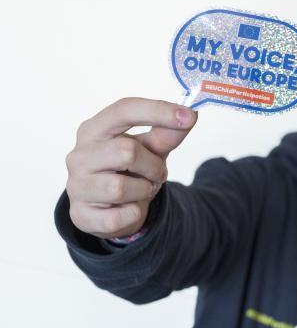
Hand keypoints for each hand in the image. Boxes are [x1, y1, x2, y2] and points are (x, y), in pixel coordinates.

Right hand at [65, 98, 196, 238]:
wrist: (112, 210)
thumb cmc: (129, 171)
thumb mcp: (150, 149)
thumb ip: (166, 134)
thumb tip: (189, 115)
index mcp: (94, 130)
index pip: (124, 110)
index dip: (158, 111)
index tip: (189, 115)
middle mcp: (79, 155)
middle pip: (126, 151)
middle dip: (152, 166)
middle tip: (157, 173)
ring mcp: (76, 185)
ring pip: (119, 188)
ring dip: (143, 190)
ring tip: (142, 189)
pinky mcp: (81, 215)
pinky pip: (119, 216)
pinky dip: (134, 213)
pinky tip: (128, 208)